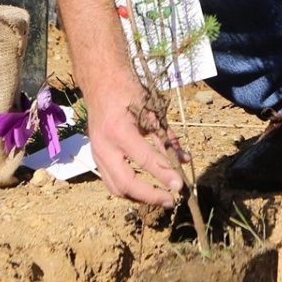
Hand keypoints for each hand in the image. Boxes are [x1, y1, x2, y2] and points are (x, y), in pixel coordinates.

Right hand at [86, 73, 186, 205]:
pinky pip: (111, 181)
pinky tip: (145, 189)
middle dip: (150, 195)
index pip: (145, 159)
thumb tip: (185, 160)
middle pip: (125, 182)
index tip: (180, 185)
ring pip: (116, 187)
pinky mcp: (96, 157)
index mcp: (119, 130)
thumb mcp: (151, 110)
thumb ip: (166, 137)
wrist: (100, 82)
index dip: (164, 174)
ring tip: (160, 198)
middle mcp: (104, 146)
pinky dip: (129, 189)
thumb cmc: (128, 91)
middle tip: (171, 199)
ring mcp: (97, 154)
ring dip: (139, 196)